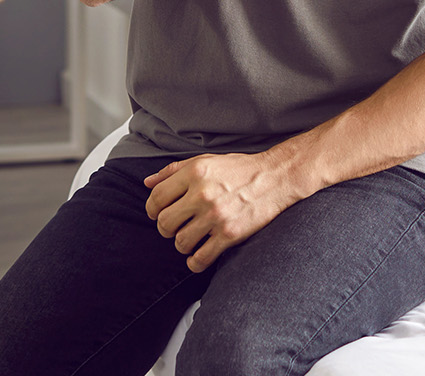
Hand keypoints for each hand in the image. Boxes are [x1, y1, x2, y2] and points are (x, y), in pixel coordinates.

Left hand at [143, 153, 304, 272]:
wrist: (276, 178)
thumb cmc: (240, 169)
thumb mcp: (205, 161)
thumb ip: (173, 171)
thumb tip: (148, 183)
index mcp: (194, 173)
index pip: (157, 198)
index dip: (152, 209)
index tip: (156, 213)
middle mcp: (203, 194)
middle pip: (164, 223)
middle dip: (165, 228)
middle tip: (174, 227)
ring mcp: (216, 216)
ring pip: (180, 242)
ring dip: (181, 244)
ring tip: (190, 238)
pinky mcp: (229, 234)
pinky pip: (200, 259)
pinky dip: (194, 262)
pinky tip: (198, 256)